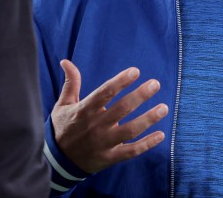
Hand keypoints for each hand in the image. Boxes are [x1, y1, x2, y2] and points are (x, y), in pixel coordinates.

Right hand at [50, 59, 167, 173]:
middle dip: (140, 96)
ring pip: (130, 130)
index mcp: (85, 110)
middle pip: (122, 109)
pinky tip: (161, 135)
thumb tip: (66, 61)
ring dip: (148, 119)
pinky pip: (131, 151)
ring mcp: (104, 143)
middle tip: (155, 84)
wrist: (58, 161)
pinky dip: (147, 144)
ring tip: (164, 108)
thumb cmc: (62, 128)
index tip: (135, 71)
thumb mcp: (63, 104)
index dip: (120, 81)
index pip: (105, 93)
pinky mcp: (109, 158)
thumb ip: (70, 83)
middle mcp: (96, 126)